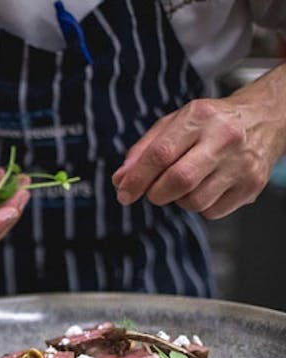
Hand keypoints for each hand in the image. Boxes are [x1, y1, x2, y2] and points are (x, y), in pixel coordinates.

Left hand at [112, 66, 285, 219]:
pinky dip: (200, 206)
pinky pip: (212, 212)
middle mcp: (225, 138)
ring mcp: (242, 164)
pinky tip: (205, 187)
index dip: (137, 178)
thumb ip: (143, 150)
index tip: (124, 192)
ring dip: (179, 200)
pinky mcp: (252, 185)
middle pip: (179, 180)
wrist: (263, 118)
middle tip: (153, 191)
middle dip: (156, 193)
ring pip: (195, 202)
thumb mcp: (174, 123)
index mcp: (200, 118)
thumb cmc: (211, 123)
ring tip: (186, 182)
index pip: (161, 154)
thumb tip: (121, 180)